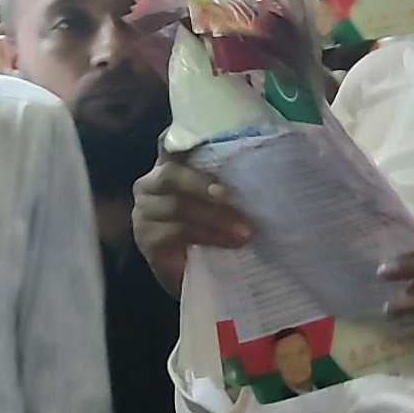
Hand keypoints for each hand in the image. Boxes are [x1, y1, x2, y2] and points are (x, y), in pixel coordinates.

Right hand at [131, 151, 252, 296]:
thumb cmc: (217, 228)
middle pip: (171, 174)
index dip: (181, 137)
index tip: (205, 137)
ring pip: (177, 207)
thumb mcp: (225, 200)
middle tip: (228, 196)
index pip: (169, 143)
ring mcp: (144, 212)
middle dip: (202, 184)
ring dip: (215, 218)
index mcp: (170, 166)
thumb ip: (230, 179)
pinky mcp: (146, 239)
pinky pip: (176, 232)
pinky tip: (230, 243)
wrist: (200, 275)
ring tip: (244, 231)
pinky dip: (208, 236)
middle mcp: (151, 184)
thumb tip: (269, 161)